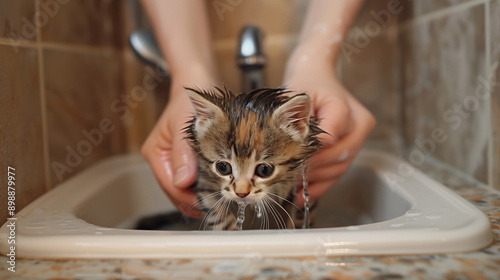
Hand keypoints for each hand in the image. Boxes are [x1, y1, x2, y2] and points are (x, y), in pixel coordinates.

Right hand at [141, 76, 213, 217]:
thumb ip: (184, 154)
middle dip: (197, 201)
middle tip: (219, 208)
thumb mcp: (186, 125)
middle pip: (177, 193)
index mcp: (156, 153)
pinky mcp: (185, 162)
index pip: (171, 186)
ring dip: (201, 197)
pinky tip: (217, 191)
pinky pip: (193, 182)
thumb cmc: (189, 103)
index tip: (210, 203)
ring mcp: (173, 163)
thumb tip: (183, 182)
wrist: (199, 87)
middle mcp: (162, 161)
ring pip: (185, 190)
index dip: (190, 198)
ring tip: (221, 203)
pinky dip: (204, 188)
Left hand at [284, 56, 375, 204]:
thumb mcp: (295, 93)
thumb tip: (285, 144)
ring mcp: (358, 139)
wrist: (318, 78)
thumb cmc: (306, 85)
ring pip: (339, 168)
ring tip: (293, 184)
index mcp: (345, 108)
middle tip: (289, 174)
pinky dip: (320, 185)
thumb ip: (292, 116)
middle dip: (312, 168)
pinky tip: (303, 194)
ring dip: (315, 180)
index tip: (291, 159)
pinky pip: (338, 173)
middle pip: (339, 155)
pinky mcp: (352, 150)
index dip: (311, 151)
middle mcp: (358, 124)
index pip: (331, 136)